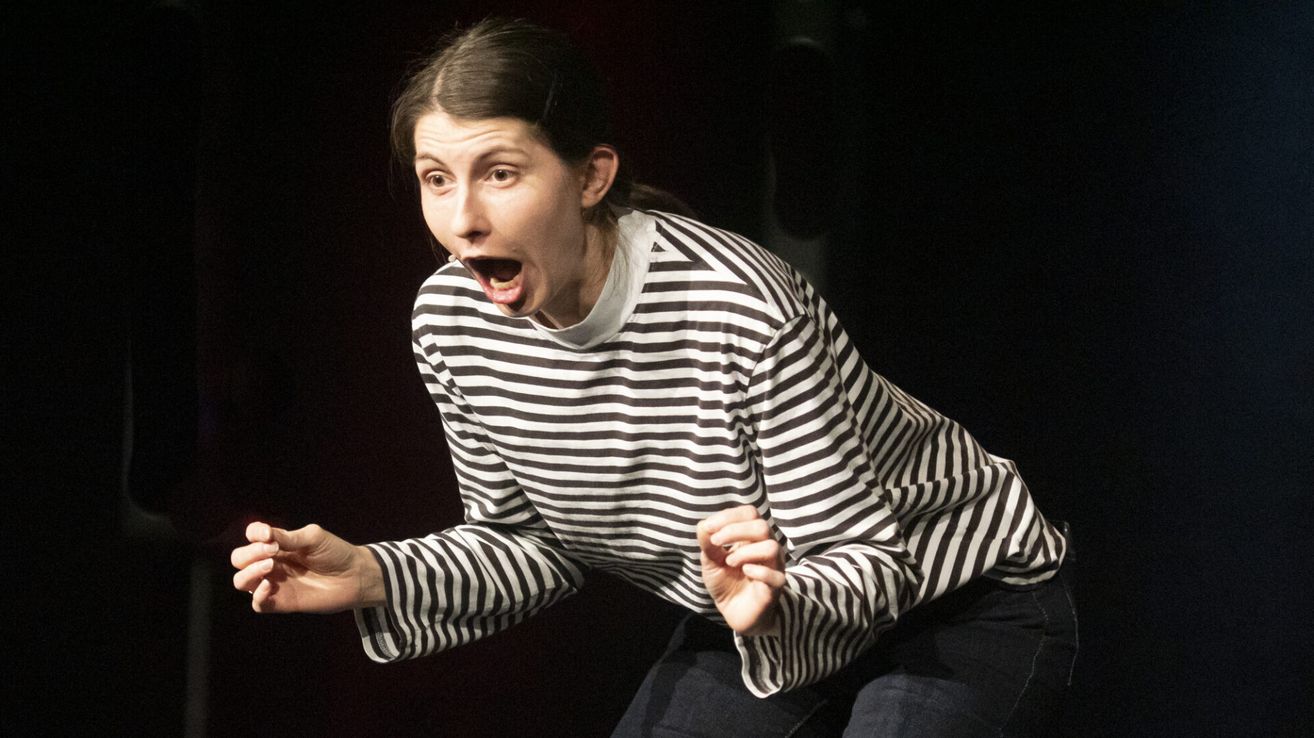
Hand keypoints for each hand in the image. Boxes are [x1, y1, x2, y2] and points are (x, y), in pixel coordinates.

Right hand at [230, 521, 384, 612]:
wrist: (354, 576)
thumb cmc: (336, 553)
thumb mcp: (313, 538)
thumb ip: (288, 537)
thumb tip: (264, 535)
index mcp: (278, 544)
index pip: (252, 536)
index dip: (254, 533)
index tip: (268, 535)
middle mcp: (272, 562)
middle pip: (239, 559)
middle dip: (249, 554)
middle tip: (272, 552)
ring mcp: (275, 583)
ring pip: (242, 581)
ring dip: (249, 572)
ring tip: (270, 566)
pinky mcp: (281, 602)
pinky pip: (257, 604)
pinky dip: (257, 595)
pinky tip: (270, 585)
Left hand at [697, 505, 786, 636]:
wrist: (733, 611)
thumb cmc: (725, 581)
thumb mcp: (710, 560)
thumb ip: (707, 542)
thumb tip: (704, 524)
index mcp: (752, 536)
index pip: (750, 513)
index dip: (728, 516)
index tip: (708, 528)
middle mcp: (766, 547)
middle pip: (762, 526)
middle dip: (734, 531)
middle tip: (716, 543)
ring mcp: (773, 567)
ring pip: (771, 547)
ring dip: (745, 552)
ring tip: (729, 562)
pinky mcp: (775, 588)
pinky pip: (776, 575)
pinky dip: (758, 571)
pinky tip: (745, 572)